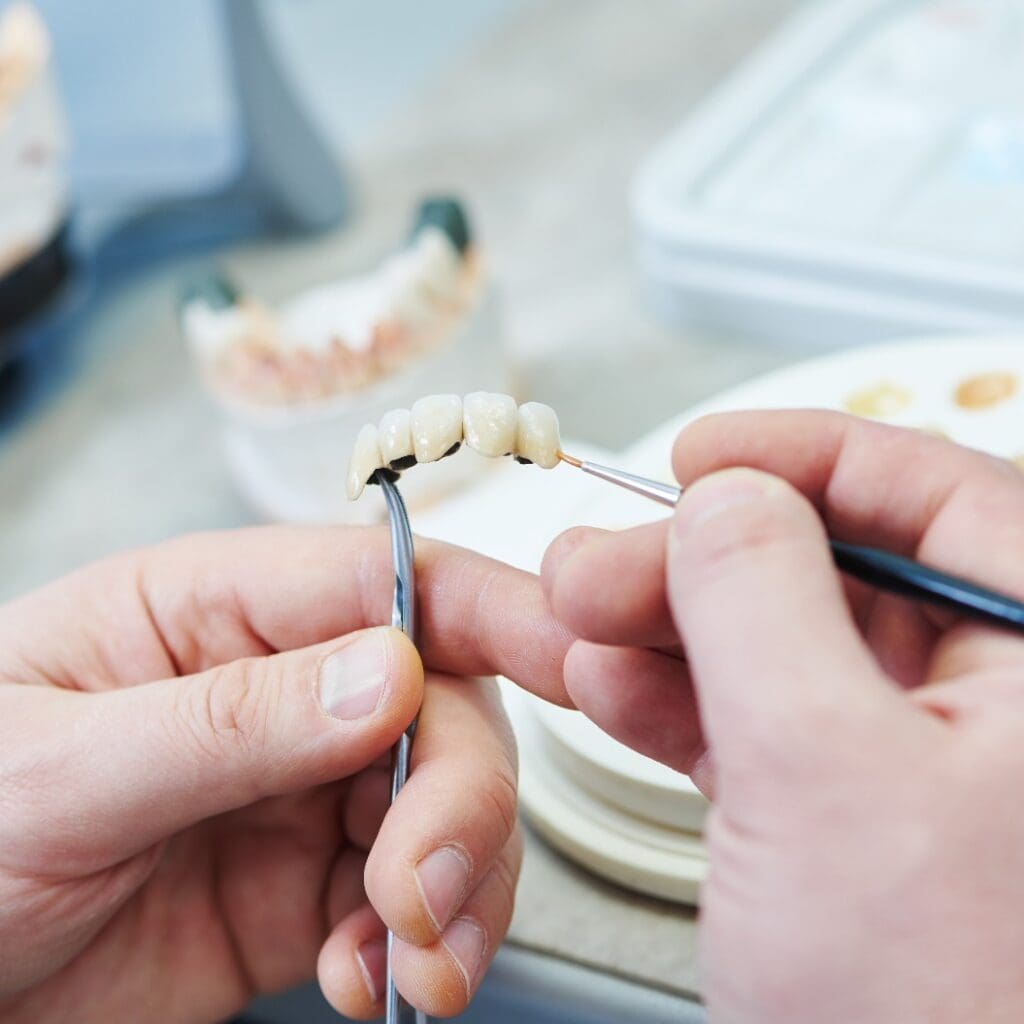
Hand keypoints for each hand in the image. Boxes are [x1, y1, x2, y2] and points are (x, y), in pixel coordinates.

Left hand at [0, 526, 570, 1021]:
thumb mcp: (61, 769)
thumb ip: (230, 721)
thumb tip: (392, 674)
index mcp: (218, 609)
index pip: (391, 581)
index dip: (499, 608)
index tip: (577, 657)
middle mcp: (282, 684)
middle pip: (445, 704)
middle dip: (463, 798)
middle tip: (429, 890)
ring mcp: (304, 787)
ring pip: (449, 805)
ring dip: (461, 886)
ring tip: (414, 963)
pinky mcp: (311, 882)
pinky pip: (411, 897)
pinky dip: (418, 945)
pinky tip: (375, 978)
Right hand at [542, 411, 1023, 1021]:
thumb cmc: (941, 1023)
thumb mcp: (825, 775)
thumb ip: (762, 604)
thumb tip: (725, 500)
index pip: (937, 496)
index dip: (804, 456)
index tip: (699, 454)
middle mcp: (1008, 709)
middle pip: (840, 571)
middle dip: (700, 560)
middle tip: (599, 561)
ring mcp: (930, 771)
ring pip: (790, 649)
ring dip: (673, 630)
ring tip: (583, 626)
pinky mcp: (862, 826)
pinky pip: (769, 727)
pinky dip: (685, 704)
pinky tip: (617, 690)